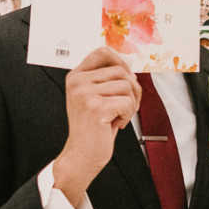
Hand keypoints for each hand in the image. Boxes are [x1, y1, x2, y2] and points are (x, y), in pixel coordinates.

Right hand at [52, 47, 140, 203]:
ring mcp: (84, 93)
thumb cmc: (92, 128)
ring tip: (119, 116)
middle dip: (132, 88)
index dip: (121, 62)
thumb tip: (130, 66)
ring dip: (131, 103)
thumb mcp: (95, 97)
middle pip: (121, 70)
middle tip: (126, 106)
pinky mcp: (95, 107)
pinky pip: (128, 102)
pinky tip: (116, 124)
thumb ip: (106, 79)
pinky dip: (128, 115)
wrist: (81, 156)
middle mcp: (77, 82)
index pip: (103, 51)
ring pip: (127, 85)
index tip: (127, 79)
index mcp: (76, 76)